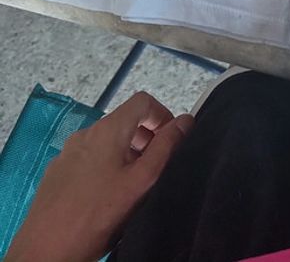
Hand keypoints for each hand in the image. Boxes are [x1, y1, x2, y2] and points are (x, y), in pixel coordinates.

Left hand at [6, 91, 193, 261]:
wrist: (45, 252)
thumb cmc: (98, 214)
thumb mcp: (142, 181)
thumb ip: (166, 147)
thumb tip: (186, 120)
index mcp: (107, 129)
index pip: (142, 101)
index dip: (163, 115)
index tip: (171, 142)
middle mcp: (85, 133)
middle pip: (124, 122)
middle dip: (146, 139)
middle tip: (155, 170)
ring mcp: (67, 153)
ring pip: (106, 143)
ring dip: (126, 155)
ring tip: (131, 187)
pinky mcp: (56, 173)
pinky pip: (88, 159)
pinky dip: (104, 168)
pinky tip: (104, 198)